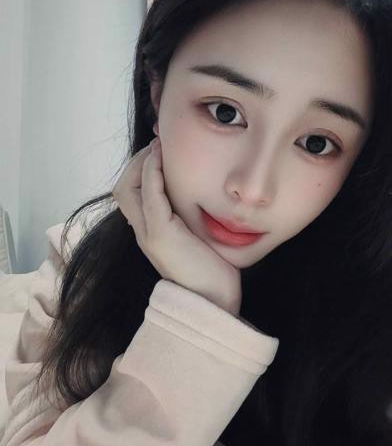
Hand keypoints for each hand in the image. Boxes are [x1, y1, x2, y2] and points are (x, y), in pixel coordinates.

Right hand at [112, 138, 241, 314]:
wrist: (214, 302)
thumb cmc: (212, 271)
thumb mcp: (198, 238)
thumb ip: (191, 218)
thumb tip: (203, 194)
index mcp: (150, 232)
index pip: (131, 192)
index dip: (140, 167)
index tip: (158, 148)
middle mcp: (143, 232)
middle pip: (123, 187)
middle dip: (137, 161)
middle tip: (157, 143)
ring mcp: (148, 234)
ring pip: (128, 189)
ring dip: (142, 163)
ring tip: (158, 148)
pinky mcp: (160, 236)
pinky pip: (148, 197)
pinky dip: (151, 174)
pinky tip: (160, 159)